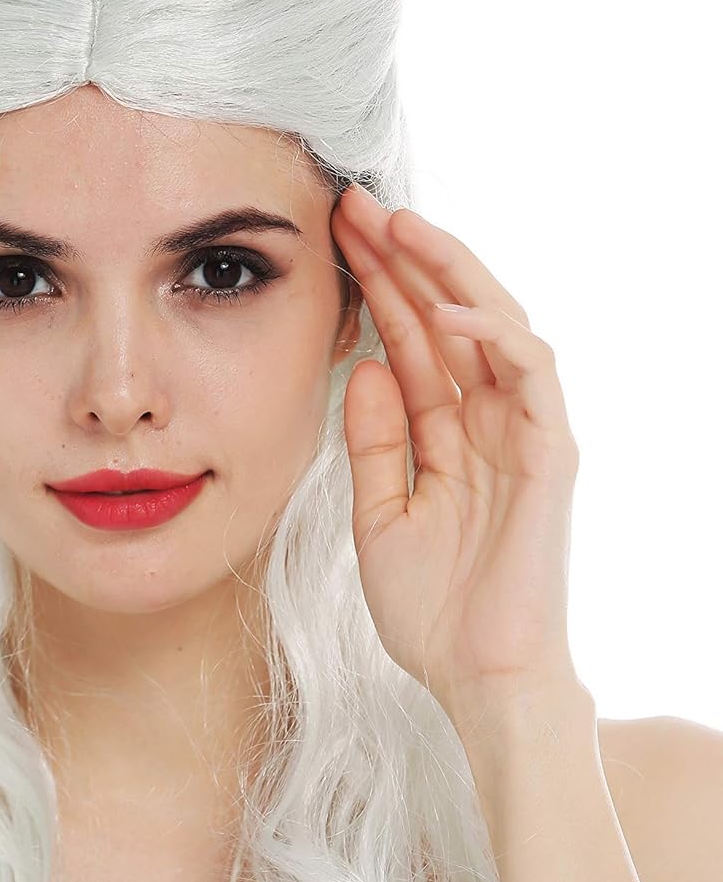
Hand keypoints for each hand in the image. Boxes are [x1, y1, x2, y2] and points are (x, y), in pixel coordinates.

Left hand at [333, 184, 582, 724]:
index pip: (414, 339)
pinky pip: (531, 375)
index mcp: (449, 434)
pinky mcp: (552, 454)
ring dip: (449, 273)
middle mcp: (489, 421)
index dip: (377, 285)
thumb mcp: (380, 513)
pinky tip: (444, 311)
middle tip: (354, 204)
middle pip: (450, 316)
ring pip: (495, 325)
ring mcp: (524, 432)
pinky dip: (492, 337)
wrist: (475, 677)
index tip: (329, 238)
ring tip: (397, 226)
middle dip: (405, 257)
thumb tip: (366, 365)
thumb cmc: (433, 608)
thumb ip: (375, 441)